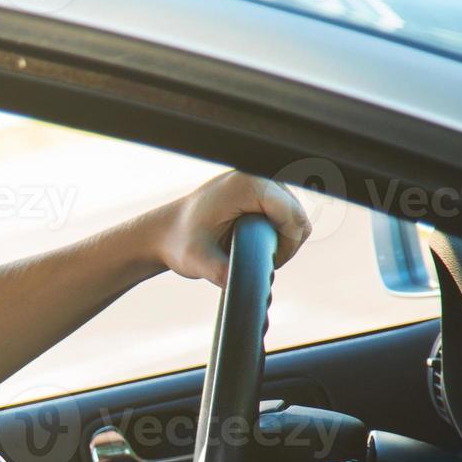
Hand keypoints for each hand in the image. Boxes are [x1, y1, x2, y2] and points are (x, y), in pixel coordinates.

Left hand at [157, 171, 311, 287]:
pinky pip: (283, 208)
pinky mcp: (255, 184)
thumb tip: (249, 287)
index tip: (269, 264)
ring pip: (293, 211)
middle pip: (297, 214)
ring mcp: (256, 176)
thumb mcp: (199, 262)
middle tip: (263, 262)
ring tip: (258, 253)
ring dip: (283, 236)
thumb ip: (224, 273)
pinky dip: (278, 227)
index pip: (293, 216)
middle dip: (287, 243)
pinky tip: (258, 240)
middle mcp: (255, 174)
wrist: (163, 232)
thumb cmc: (179, 243)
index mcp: (246, 186)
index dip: (288, 247)